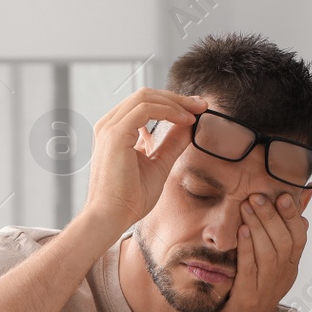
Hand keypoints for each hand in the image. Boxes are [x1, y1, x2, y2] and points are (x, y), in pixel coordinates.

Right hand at [81, 89, 207, 233]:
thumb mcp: (159, 164)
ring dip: (175, 102)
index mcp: (117, 131)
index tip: (196, 110)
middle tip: (201, 105)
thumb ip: (172, 144)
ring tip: (195, 112)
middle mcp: (110, 125)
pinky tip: (184, 120)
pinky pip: (145, 108)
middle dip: (177, 98)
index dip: (172, 103)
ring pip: (146, 97)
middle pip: (146, 95)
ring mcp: (110, 127)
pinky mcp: (115, 133)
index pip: (145, 104)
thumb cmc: (129, 198)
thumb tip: (189, 126)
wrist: (112, 216)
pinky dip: (168, 110)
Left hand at [212, 190, 308, 311]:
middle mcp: (281, 276)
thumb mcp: (276, 267)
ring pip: (268, 253)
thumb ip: (286, 243)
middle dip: (272, 216)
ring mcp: (265, 287)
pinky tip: (241, 230)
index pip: (299, 238)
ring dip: (258, 227)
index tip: (285, 195)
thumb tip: (303, 217)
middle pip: (283, 242)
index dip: (293, 217)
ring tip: (247, 206)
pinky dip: (247, 248)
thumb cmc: (256, 292)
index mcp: (290, 267)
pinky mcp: (247, 296)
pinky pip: (249, 268)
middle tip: (258, 196)